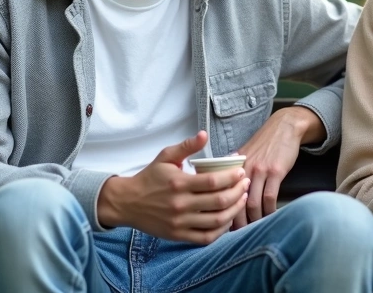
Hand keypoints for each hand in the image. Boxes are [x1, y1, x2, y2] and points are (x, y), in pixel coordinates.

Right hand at [99, 131, 249, 243]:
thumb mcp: (165, 156)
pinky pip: (206, 237)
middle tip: (245, 184)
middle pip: (220, 201)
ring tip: (242, 199)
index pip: (214, 181)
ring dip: (235, 210)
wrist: (127, 202)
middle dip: (239, 192)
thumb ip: (186, 146)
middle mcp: (180, 204)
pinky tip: (228, 219)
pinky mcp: (178, 235)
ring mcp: (180, 222)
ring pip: (217, 221)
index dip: (232, 177)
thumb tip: (204, 135)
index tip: (241, 172)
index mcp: (179, 183)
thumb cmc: (149, 177)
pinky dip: (221, 230)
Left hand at [232, 107, 320, 228]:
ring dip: (254, 220)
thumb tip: (224, 190)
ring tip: (254, 230)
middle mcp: (243, 169)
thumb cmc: (264, 142)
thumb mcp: (245, 153)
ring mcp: (260, 170)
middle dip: (237, 223)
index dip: (223, 212)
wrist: (284, 127)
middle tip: (238, 236)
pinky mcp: (276, 171)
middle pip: (236, 202)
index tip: (223, 226)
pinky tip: (270, 217)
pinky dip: (269, 211)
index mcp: (233, 166)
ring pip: (253, 203)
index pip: (223, 194)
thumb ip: (234, 170)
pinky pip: (270, 197)